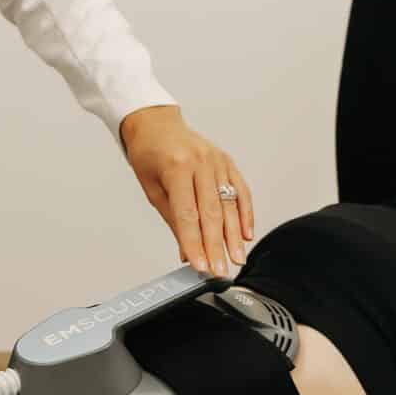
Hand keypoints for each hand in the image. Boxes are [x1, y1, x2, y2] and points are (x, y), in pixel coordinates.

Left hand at [119, 105, 253, 278]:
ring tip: (236, 259)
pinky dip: (245, 214)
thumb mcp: (152, 188)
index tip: (200, 266)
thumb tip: (187, 252)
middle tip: (220, 271)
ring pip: (230, 204)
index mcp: (176, 167)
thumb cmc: (149, 155)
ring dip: (234, 236)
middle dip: (217, 246)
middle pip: (212, 212)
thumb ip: (173, 219)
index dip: (194, 243)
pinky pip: (241, 190)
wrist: (156, 124)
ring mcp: (217, 161)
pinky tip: (246, 234)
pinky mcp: (228, 162)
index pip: (187, 214)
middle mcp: (201, 162)